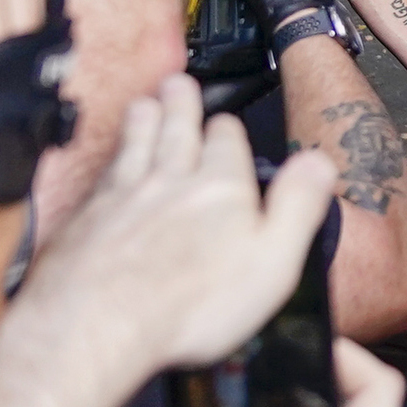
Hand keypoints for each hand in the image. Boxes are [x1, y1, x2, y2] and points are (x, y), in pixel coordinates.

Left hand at [18, 74, 337, 388]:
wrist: (98, 322)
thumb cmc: (186, 305)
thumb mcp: (272, 262)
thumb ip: (297, 206)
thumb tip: (319, 163)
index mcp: (219, 186)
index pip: (227, 139)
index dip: (229, 129)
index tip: (228, 124)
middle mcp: (169, 178)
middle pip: (176, 128)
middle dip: (181, 104)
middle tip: (179, 85)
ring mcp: (123, 193)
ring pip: (135, 142)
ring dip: (143, 118)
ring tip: (145, 103)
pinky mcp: (87, 216)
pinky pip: (102, 172)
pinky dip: (109, 158)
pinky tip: (108, 161)